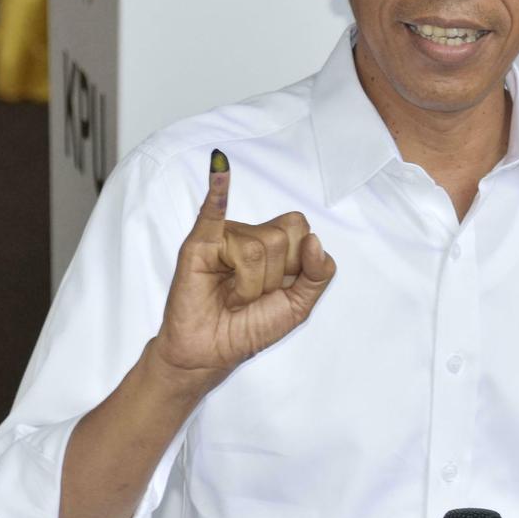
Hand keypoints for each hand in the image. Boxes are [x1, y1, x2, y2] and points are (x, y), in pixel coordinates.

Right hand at [150, 149, 335, 385]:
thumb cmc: (249, 328)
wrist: (211, 353)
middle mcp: (250, 235)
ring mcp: (224, 236)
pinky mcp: (200, 244)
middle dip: (272, 276)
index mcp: (276, 245)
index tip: (279, 288)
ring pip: (256, 248)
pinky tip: (220, 164)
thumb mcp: (298, 306)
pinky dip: (218, 188)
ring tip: (232, 295)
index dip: (296, 263)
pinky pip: (213, 212)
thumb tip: (315, 240)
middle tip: (251, 295)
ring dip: (248, 285)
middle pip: (281, 236)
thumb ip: (318, 275)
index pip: (301, 230)